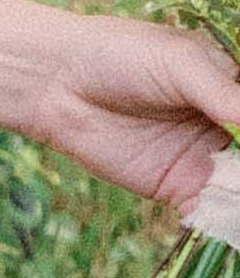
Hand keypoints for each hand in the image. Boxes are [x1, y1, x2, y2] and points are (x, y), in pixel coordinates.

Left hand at [2, 5, 239, 218]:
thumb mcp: (182, 65)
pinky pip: (214, 214)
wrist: (55, 82)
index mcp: (236, 89)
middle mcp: (228, 128)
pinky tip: (232, 222)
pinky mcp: (180, 190)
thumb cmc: (120, 54)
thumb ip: (226, 96)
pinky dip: (229, 223)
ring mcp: (207, 162)